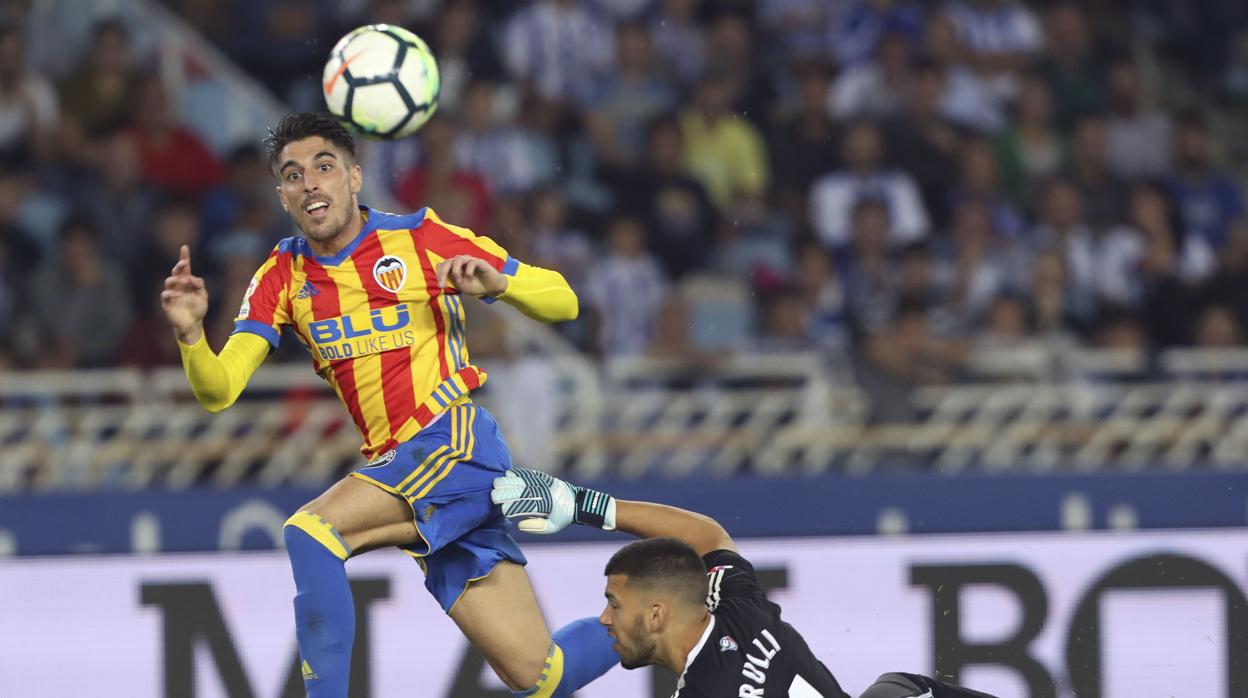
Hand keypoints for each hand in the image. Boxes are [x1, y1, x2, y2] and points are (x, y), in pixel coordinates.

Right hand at [161, 245, 208, 343]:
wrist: (193, 324)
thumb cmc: (198, 309)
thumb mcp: (203, 296)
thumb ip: (200, 286)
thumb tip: (193, 278)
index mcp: (188, 282)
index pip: (185, 268)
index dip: (184, 257)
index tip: (185, 247)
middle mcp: (178, 285)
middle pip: (176, 272)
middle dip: (179, 266)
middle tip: (184, 263)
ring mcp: (172, 293)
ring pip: (169, 281)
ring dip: (176, 279)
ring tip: (184, 282)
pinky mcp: (167, 302)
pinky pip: (165, 294)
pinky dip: (171, 293)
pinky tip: (178, 294)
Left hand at [436, 255, 506, 297]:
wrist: (491, 287)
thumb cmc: (475, 285)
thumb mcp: (460, 286)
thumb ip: (451, 282)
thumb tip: (440, 283)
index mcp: (454, 266)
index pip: (442, 265)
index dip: (439, 274)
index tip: (440, 286)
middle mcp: (460, 261)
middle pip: (448, 262)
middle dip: (443, 273)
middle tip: (442, 286)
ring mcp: (470, 260)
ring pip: (458, 259)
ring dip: (456, 271)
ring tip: (459, 282)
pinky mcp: (479, 262)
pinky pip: (471, 262)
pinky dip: (468, 271)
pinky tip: (470, 278)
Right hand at [491, 467, 616, 533]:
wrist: (577, 501)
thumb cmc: (562, 517)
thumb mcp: (553, 526)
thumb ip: (537, 527)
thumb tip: (520, 525)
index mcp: (547, 505)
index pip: (526, 505)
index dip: (512, 506)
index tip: (502, 509)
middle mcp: (545, 491)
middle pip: (522, 491)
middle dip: (506, 492)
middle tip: (493, 495)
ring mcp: (545, 482)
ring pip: (524, 480)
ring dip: (509, 481)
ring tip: (496, 483)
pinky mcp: (544, 477)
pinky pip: (530, 474)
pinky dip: (519, 473)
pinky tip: (508, 473)